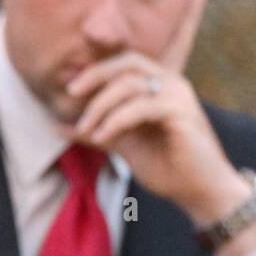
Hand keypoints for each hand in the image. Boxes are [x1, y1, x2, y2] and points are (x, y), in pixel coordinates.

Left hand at [63, 50, 253, 233]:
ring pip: (129, 85)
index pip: (124, 64)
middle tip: (71, 94)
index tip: (70, 91)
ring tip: (86, 130)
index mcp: (159, 86)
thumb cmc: (166, 166)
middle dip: (95, 76)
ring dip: (100, 107)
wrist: (199, 191)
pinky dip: (115, 120)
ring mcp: (178, 95)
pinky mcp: (182, 112)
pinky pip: (139, 107)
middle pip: (127, 64)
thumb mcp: (122, 145)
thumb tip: (57, 126)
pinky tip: (102, 137)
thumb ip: (94, 132)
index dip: (96, 71)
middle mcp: (171, 83)